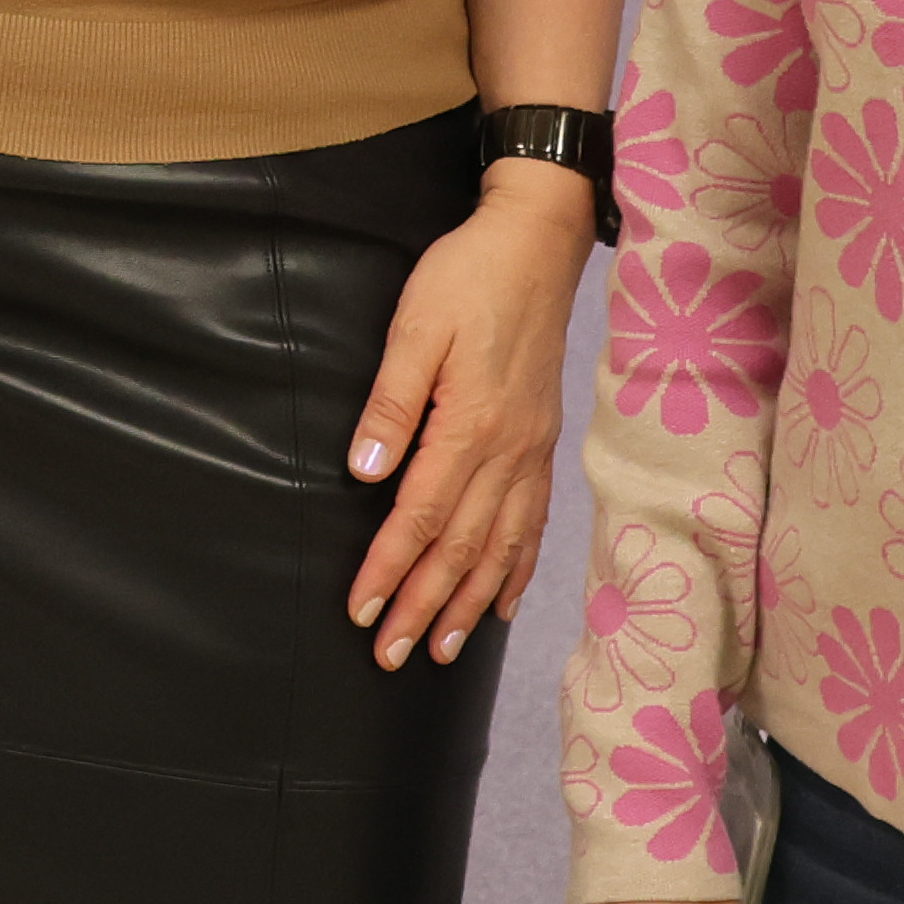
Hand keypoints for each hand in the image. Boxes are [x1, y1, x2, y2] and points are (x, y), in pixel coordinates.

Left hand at [345, 163, 599, 666]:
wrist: (535, 245)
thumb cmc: (466, 278)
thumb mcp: (413, 328)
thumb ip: (391, 404)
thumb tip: (366, 474)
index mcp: (471, 425)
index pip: (422, 516)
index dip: (390, 568)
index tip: (362, 612)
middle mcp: (509, 451)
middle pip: (462, 548)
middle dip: (424, 606)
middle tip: (391, 657)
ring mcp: (532, 451)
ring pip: (501, 547)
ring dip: (470, 602)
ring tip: (444, 650)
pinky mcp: (542, 444)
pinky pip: (533, 523)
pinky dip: (517, 569)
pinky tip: (502, 603)